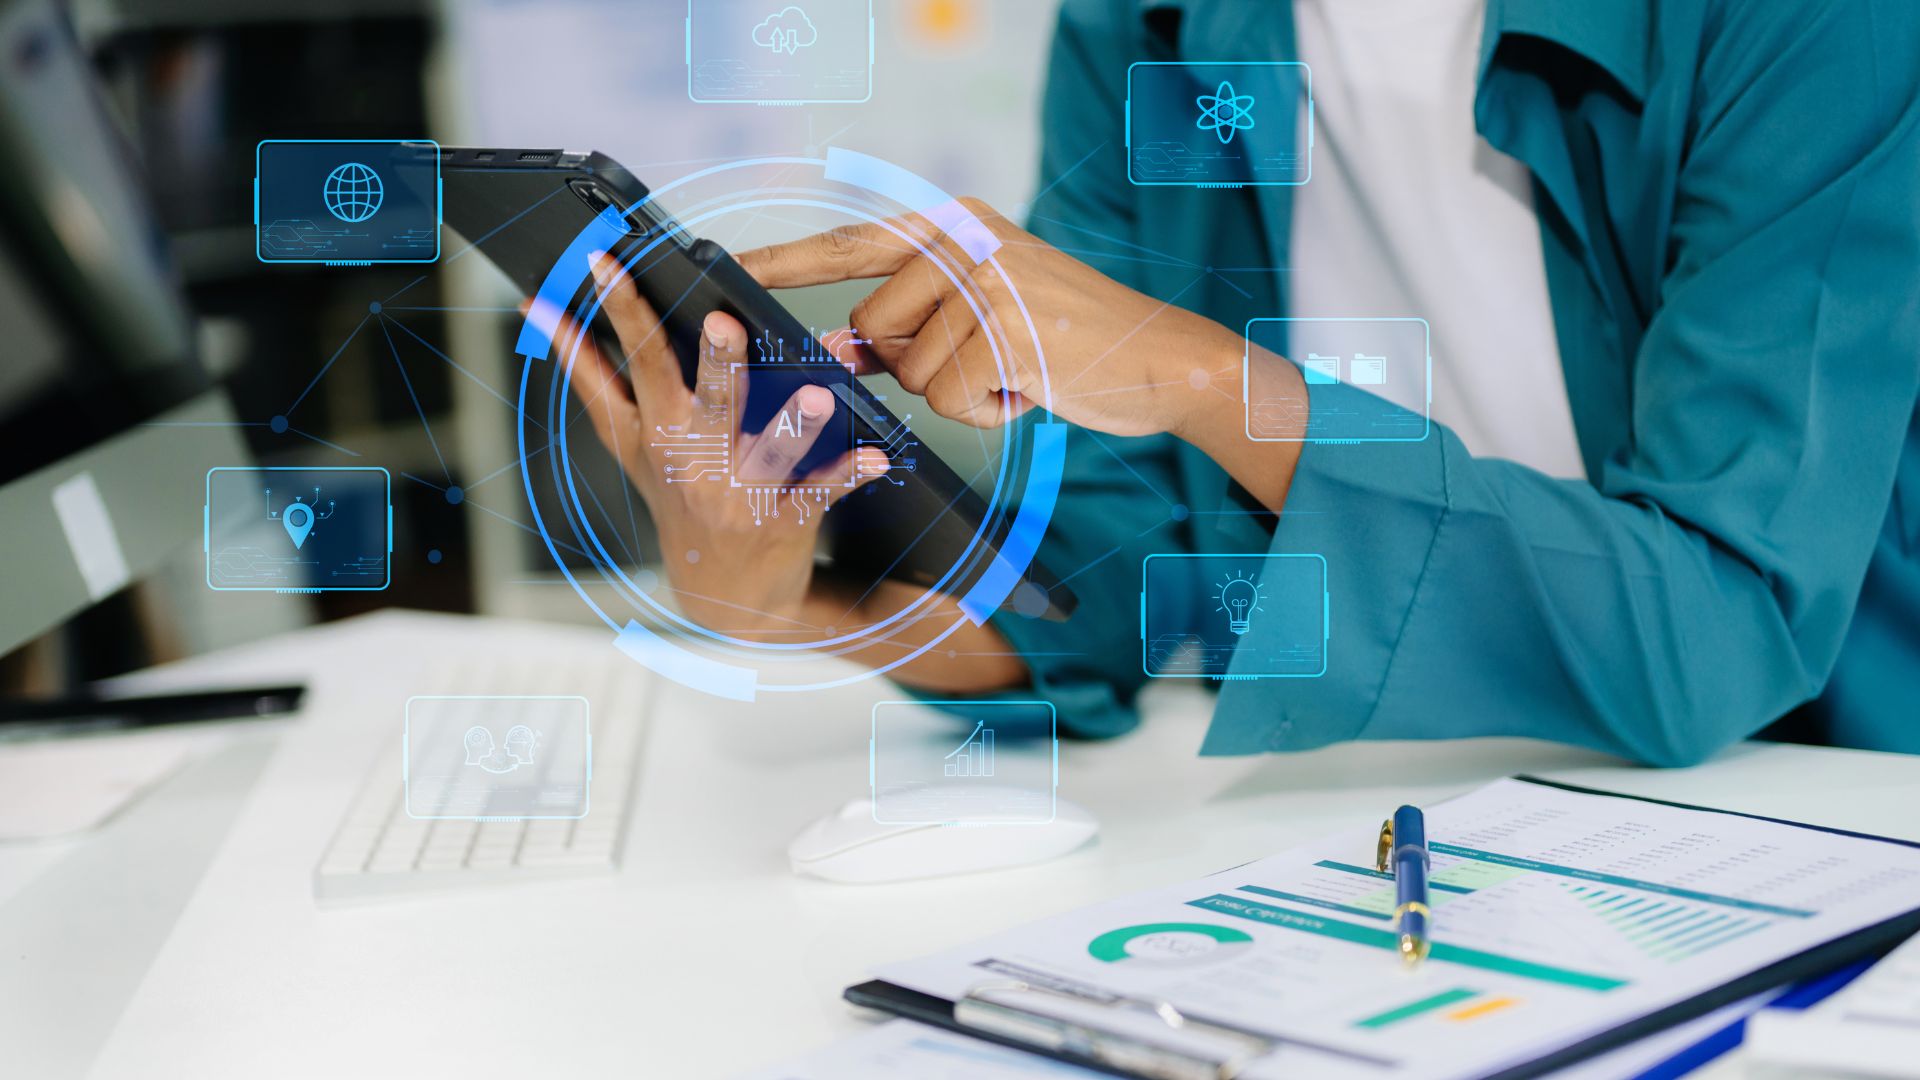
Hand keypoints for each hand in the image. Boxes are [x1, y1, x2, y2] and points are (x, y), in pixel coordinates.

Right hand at [544, 251, 889, 638]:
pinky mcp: (784, 518)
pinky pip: (822, 490)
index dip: (609, 314)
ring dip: (794, 423)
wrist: (724, 597)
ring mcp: (737, 491)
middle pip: (700, 398)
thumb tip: (538, 306)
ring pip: (769, 447)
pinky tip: (878, 456)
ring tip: (820, 396)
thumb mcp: (628, 443)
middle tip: (723, 322)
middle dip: (712, 360)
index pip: (621, 365)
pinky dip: (851, 473)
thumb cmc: (679, 497)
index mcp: (649, 432)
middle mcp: (689, 458)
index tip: (600, 263)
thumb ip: (588, 374)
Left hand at [735, 198, 1249, 437]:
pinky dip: (987, 411)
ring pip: (911, 371)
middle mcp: (965, 239)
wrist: (1163, 358)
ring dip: (959, 392)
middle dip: (915, 363)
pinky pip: (950, 397)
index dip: (781, 261)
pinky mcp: (1008, 328)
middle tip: (986, 357)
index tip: (722, 269)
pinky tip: (1031, 387)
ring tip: (1017, 370)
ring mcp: (987, 280)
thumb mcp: (982, 320)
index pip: (847, 245)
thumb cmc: (1068, 343)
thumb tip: (838, 351)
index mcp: (954, 224)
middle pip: (871, 326)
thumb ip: (909, 330)